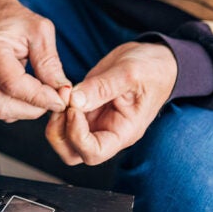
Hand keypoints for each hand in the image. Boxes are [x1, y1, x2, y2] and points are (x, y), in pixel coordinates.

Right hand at [0, 0, 69, 122]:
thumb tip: (62, 92)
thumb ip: (50, 62)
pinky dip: (18, 106)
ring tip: (42, 90)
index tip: (62, 99)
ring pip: (2, 111)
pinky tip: (27, 90)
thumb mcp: (40, 31)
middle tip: (56, 97)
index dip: (40, 97)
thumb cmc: (16, 22)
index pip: (13, 85)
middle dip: (35, 107)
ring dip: (28, 108)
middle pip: (4, 105)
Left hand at [45, 42, 176, 165]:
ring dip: (56, 120)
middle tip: (62, 104)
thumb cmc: (153, 69)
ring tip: (63, 94)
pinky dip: (58, 107)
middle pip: (73, 152)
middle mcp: (107, 131)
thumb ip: (102, 88)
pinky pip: (64, 118)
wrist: (156, 59)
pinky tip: (64, 89)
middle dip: (60, 132)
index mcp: (123, 132)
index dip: (77, 135)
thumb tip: (74, 100)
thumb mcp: (130, 73)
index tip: (74, 109)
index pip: (94, 152)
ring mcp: (95, 121)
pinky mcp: (86, 107)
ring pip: (64, 138)